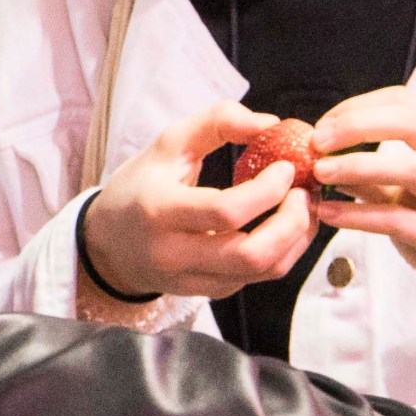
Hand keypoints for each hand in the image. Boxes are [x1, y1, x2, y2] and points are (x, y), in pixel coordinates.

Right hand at [79, 101, 315, 302]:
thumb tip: (271, 123)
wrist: (110, 243)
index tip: (286, 168)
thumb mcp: (168, 144)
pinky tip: (287, 226)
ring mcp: (192, 279)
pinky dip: (284, 252)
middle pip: (250, 253)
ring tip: (304, 207)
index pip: (225, 211)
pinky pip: (257, 279)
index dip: (267, 191)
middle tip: (305, 192)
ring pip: (261, 271)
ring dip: (296, 238)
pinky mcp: (208, 293)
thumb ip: (217, 122)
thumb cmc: (143, 186)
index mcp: (159, 210)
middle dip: (292, 222)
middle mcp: (174, 253)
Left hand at [311, 88, 415, 390]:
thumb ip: (370, 175)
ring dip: (358, 165)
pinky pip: (401, 221)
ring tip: (321, 172)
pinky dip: (360, 214)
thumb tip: (322, 155)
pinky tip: (330, 213)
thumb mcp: (406, 196)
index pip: (406, 103)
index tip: (324, 126)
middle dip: (358, 126)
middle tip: (317, 141)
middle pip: (412, 123)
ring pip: (411, 168)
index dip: (359, 108)